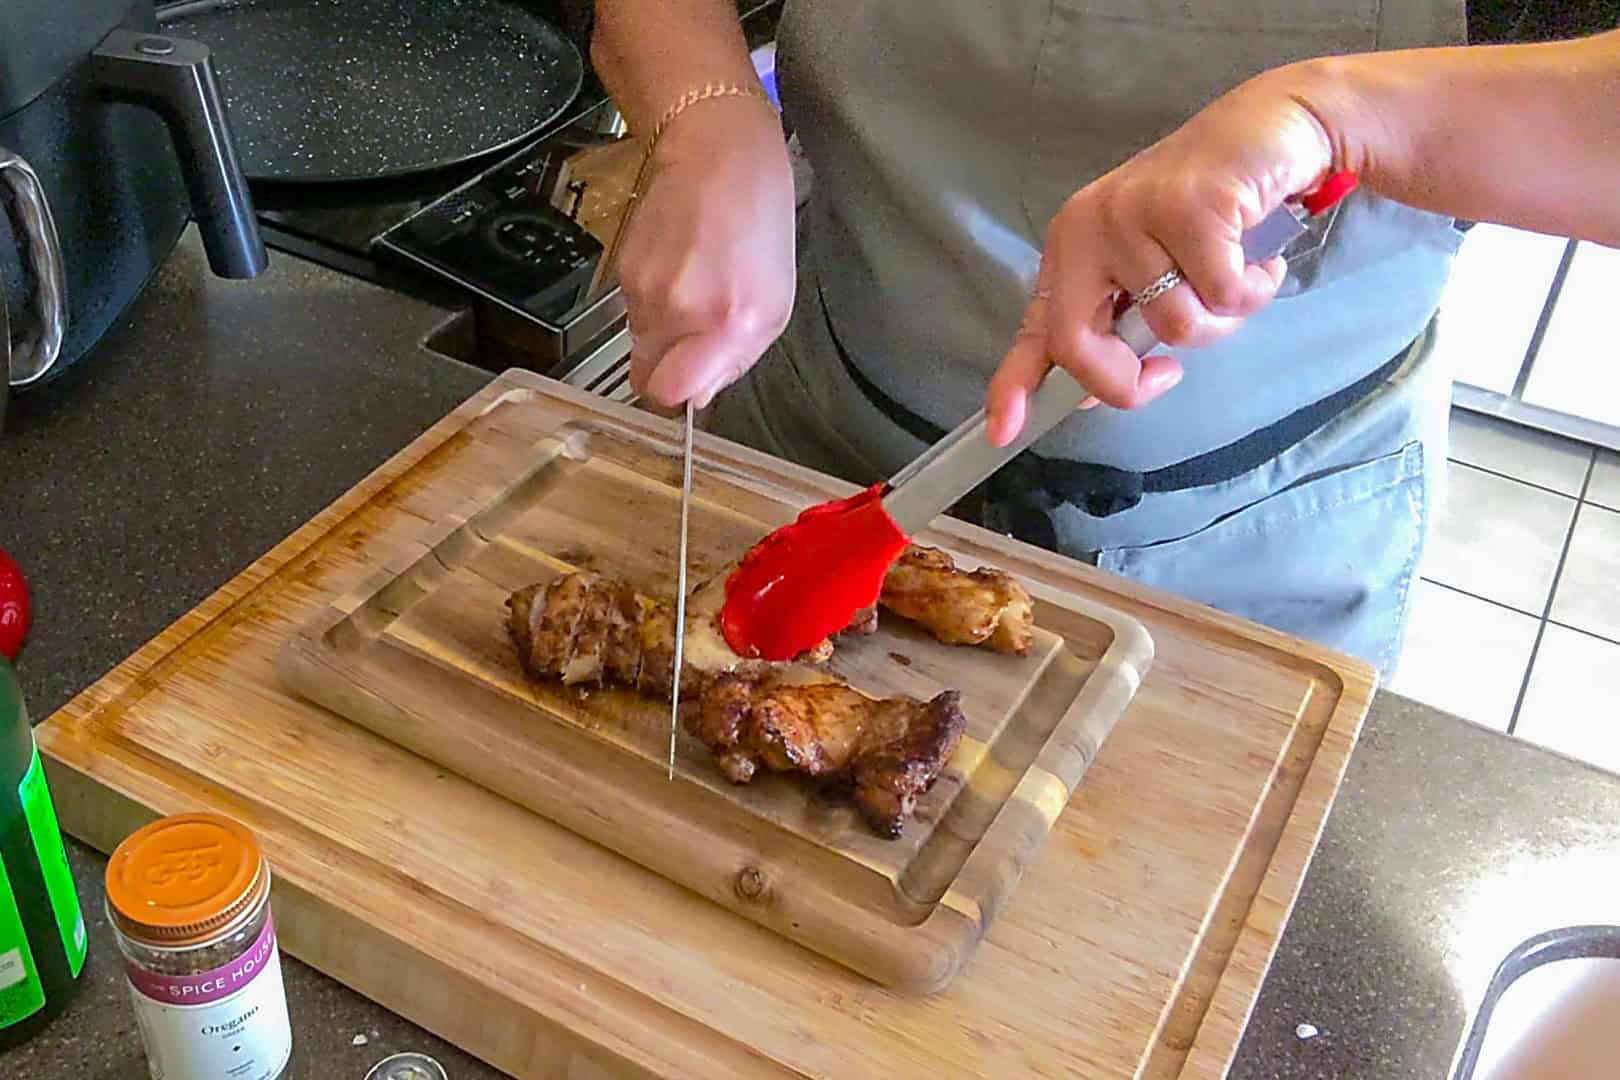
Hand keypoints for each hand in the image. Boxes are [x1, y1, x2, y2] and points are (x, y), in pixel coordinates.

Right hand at [619, 96, 796, 408]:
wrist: (716, 152)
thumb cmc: (757, 220)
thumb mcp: (775, 302)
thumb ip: (738, 357)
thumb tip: (699, 394)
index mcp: (729, 323)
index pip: (670, 393)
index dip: (676, 397)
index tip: (688, 386)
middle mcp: (681, 310)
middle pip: (648, 377)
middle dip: (668, 367)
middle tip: (695, 337)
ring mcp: (646, 289)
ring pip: (641, 342)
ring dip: (665, 328)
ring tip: (695, 288)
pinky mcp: (624, 270)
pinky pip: (633, 309)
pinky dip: (654, 298)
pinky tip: (680, 268)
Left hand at [986, 70, 1339, 444]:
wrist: (1278, 126)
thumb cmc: (1216, 208)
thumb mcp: (1154, 269)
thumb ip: (1120, 323)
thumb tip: (1088, 392)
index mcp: (1072, 247)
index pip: (1036, 327)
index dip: (1015, 383)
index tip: (1003, 432)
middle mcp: (1088, 228)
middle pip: (1081, 344)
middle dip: (1129, 383)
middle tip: (1169, 372)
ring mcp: (1133, 213)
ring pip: (1175, 326)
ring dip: (1221, 318)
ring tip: (1234, 273)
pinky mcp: (1190, 206)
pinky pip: (1224, 295)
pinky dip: (1254, 288)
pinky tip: (1258, 254)